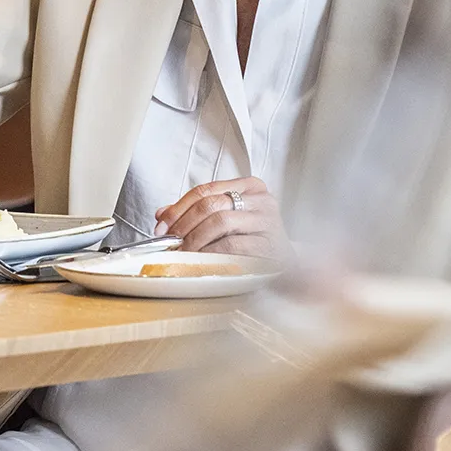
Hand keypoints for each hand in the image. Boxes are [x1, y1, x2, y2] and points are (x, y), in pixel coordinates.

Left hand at [155, 177, 292, 261]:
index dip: (178, 208)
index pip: (205, 190)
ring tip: (183, 251)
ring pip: (220, 222)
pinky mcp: (272, 245)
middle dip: (183, 224)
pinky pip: (233, 245)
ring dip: (195, 239)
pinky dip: (211, 253)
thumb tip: (162, 214)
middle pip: (211, 204)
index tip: (161, 225)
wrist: (289, 263)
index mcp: (250, 186)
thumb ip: (197, 212)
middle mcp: (262, 200)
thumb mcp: (228, 218)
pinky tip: (201, 259)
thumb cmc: (255, 238)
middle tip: (169, 241)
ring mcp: (269, 221)